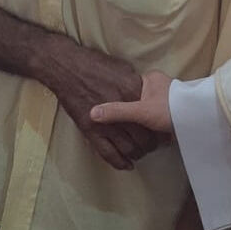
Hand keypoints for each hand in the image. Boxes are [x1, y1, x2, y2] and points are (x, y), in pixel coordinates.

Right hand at [42, 38, 162, 170]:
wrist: (68, 69)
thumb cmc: (96, 64)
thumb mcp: (123, 68)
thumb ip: (136, 84)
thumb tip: (146, 94)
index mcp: (133, 91)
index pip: (153, 115)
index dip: (160, 127)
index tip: (162, 132)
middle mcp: (123, 108)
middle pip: (144, 135)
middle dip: (151, 144)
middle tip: (154, 146)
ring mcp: (106, 122)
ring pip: (128, 147)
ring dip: (137, 154)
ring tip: (141, 154)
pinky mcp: (91, 131)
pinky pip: (108, 153)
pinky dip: (120, 162)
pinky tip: (127, 165)